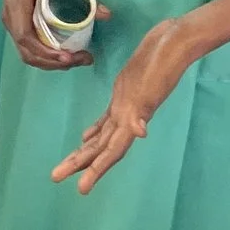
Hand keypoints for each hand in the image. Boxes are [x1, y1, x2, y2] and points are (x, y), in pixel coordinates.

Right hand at [3, 0, 103, 70]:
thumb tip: (106, 15)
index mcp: (15, 8)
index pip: (26, 39)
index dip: (46, 52)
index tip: (69, 56)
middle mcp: (11, 19)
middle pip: (28, 53)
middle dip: (54, 62)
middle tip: (83, 59)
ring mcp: (14, 22)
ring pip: (29, 53)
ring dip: (53, 61)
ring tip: (79, 58)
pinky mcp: (20, 23)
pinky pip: (31, 46)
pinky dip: (48, 53)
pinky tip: (67, 50)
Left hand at [52, 16, 202, 192]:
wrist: (174, 40)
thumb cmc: (165, 59)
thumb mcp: (153, 84)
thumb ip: (143, 107)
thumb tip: (139, 132)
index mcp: (132, 117)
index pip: (112, 150)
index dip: (96, 169)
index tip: (81, 188)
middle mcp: (127, 116)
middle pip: (100, 148)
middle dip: (79, 164)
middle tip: (55, 177)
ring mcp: (125, 105)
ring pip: (102, 136)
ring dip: (85, 151)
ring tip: (66, 166)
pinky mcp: (124, 93)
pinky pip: (107, 119)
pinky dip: (96, 130)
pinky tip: (85, 138)